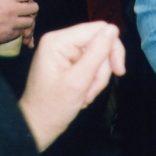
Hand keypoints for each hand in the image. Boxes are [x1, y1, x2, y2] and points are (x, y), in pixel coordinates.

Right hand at [0, 0, 39, 47]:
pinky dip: (17, 31)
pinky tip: (8, 28)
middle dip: (31, 8)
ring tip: (16, 19)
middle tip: (23, 9)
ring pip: (30, 22)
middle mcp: (12, 9)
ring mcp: (11, 23)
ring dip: (25, 20)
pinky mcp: (8, 35)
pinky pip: (20, 32)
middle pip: (35, 8)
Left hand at [18, 22, 124, 150]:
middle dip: (102, 68)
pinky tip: (84, 93)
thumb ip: (97, 53)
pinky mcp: (69, 61)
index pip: (99, 29)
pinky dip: (92, 80)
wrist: (38, 127)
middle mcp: (61, 40)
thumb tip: (113, 29)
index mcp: (59, 41)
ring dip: (97, 78)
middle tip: (94, 89)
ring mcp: (65, 51)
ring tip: (86, 95)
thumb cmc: (53, 107)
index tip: (118, 71)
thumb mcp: (78, 80)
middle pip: (100, 43)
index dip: (113, 48)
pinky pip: (92, 63)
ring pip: (99, 55)